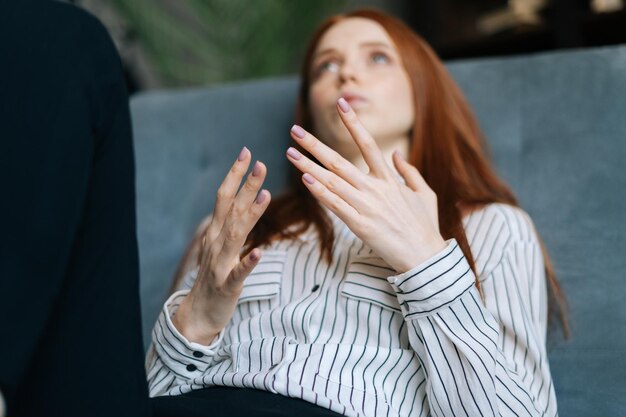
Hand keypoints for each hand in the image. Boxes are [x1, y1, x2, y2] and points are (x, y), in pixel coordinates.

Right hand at [173, 147, 270, 343]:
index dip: (235, 174)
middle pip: (231, 208)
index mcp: (216, 232)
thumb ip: (232, 224)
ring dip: (250, 214)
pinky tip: (259, 252)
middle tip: (261, 163)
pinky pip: (238, 272)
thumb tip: (244, 200)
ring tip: (266, 195)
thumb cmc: (215, 278)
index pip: (224, 196)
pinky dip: (247, 261)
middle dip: (246, 185)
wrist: (198, 314)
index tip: (247, 152)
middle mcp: (215, 242)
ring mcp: (220, 263)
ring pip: (236, 234)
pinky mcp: (227, 285)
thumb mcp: (222, 246)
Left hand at [286, 98, 445, 272]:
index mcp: (389, 179)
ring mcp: (366, 206)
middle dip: (315, 144)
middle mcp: (375, 189)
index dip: (353, 123)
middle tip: (295, 130)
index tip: (340, 104)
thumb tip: (396, 154)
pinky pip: (335, 205)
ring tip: (290, 153)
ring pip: (332, 181)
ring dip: (308, 166)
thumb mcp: (425, 194)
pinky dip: (320, 192)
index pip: (368, 144)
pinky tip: (305, 180)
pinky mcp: (360, 225)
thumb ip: (410, 172)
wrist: (426, 257)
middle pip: (339, 161)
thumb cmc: (425, 226)